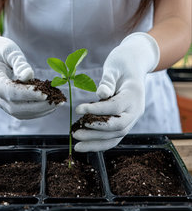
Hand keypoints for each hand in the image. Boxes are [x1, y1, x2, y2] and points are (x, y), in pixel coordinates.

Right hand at [0, 27, 61, 118]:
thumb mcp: (9, 50)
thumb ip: (19, 62)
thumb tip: (29, 76)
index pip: (8, 92)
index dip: (27, 95)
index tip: (45, 94)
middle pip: (13, 107)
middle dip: (37, 107)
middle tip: (56, 101)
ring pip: (17, 113)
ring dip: (38, 111)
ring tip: (56, 103)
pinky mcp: (3, 102)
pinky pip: (18, 111)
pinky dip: (34, 110)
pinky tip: (48, 104)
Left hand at [73, 32, 159, 151]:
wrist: (134, 65)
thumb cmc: (122, 64)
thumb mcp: (114, 68)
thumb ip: (108, 81)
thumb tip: (101, 94)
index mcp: (134, 95)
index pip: (115, 107)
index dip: (96, 110)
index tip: (78, 110)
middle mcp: (136, 110)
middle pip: (118, 127)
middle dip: (95, 132)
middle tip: (75, 132)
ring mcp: (132, 118)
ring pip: (116, 136)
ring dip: (96, 142)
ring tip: (77, 145)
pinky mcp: (125, 122)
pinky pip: (114, 137)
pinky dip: (100, 143)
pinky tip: (85, 146)